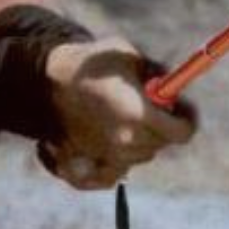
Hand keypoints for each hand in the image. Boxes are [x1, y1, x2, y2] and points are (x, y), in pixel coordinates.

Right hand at [40, 38, 197, 188]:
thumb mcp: (129, 56)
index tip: (183, 108)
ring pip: (139, 154)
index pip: (182, 133)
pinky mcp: (88, 163)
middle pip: (160, 143)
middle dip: (161, 124)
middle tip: (151, 104)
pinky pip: (113, 173)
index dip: (187, 119)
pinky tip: (114, 143)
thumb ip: (157, 73)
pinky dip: (118, 163)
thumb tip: (173, 86)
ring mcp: (106, 156)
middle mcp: (125, 142)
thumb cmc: (89, 63)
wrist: (42, 78)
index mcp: (140, 115)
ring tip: (121, 112)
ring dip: (139, 137)